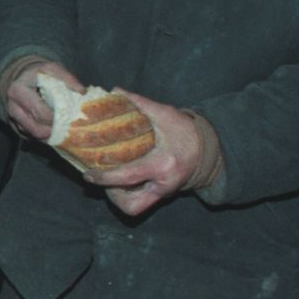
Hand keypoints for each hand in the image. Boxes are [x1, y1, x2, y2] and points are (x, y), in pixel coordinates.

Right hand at [3, 59, 80, 141]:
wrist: (21, 78)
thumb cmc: (37, 73)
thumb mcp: (50, 68)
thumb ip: (67, 78)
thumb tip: (82, 92)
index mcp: (18, 91)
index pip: (39, 112)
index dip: (57, 118)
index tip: (70, 117)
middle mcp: (13, 108)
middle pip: (36, 129)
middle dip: (54, 130)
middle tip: (68, 127)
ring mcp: (13, 119)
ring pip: (33, 135)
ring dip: (50, 135)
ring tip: (63, 128)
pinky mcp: (16, 127)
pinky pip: (32, 137)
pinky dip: (44, 135)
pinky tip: (53, 128)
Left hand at [84, 90, 201, 215]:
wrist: (209, 149)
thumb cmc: (187, 132)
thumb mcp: (166, 115)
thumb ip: (141, 103)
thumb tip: (116, 90)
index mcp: (163, 164)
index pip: (128, 176)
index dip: (104, 178)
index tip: (88, 174)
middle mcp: (164, 184)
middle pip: (130, 205)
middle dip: (111, 194)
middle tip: (101, 177)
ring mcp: (164, 192)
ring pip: (134, 208)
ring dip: (118, 196)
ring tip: (110, 178)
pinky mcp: (162, 195)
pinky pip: (140, 203)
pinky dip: (127, 194)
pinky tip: (120, 179)